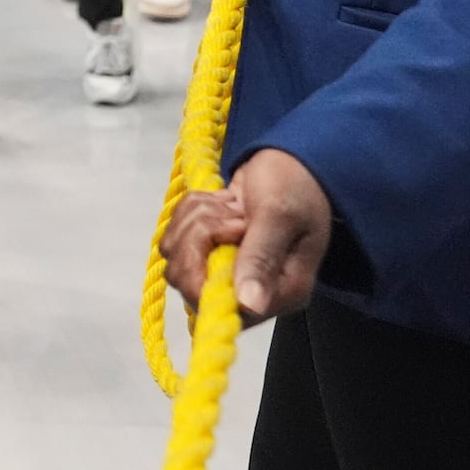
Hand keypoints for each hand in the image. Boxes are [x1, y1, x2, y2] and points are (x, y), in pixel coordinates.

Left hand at [161, 149, 332, 323]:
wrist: (291, 160)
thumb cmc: (294, 184)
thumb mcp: (278, 216)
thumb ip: (261, 258)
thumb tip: (249, 306)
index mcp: (281, 293)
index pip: (222, 310)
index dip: (204, 274)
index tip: (224, 234)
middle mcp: (252, 291)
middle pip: (187, 282)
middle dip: (197, 237)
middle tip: (231, 214)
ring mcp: (227, 271)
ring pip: (176, 255)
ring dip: (195, 219)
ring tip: (230, 206)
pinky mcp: (209, 251)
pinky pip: (175, 236)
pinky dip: (189, 212)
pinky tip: (220, 202)